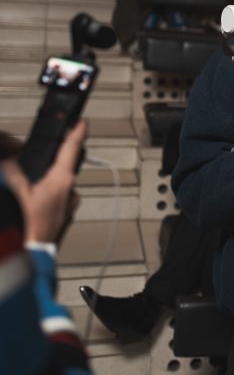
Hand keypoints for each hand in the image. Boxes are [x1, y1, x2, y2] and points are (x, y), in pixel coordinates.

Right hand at [1, 120, 85, 244]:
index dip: (78, 132)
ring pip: (60, 182)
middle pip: (65, 164)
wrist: (34, 253)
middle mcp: (71, 189)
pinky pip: (60, 196)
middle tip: (46, 152)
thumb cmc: (29, 226)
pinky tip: (36, 201)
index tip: (82, 121)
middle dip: (54, 158)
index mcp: (62, 179)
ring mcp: (71, 202)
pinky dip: (49, 194)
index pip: (72, 148)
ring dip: (48, 179)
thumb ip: (13, 171)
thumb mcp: (17, 192)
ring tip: (32, 187)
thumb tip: (10, 161)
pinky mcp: (67, 213)